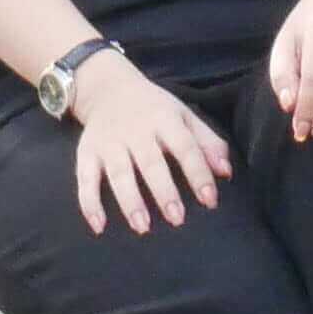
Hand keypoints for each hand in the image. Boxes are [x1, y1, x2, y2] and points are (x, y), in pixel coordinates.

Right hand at [65, 56, 229, 235]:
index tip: (210, 199)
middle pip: (150, 162)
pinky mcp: (87, 152)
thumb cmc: (154, 109)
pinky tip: (99, 226)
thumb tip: (226, 172)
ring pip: (119, 173)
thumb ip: (207, 142)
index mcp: (165, 120)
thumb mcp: (183, 115)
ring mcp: (109, 142)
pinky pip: (85, 179)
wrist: (107, 86)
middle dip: (163, 191)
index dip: (198, 173)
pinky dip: (89, 203)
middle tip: (177, 219)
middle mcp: (136, 131)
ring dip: (129, 201)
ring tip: (142, 227)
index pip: (185, 147)